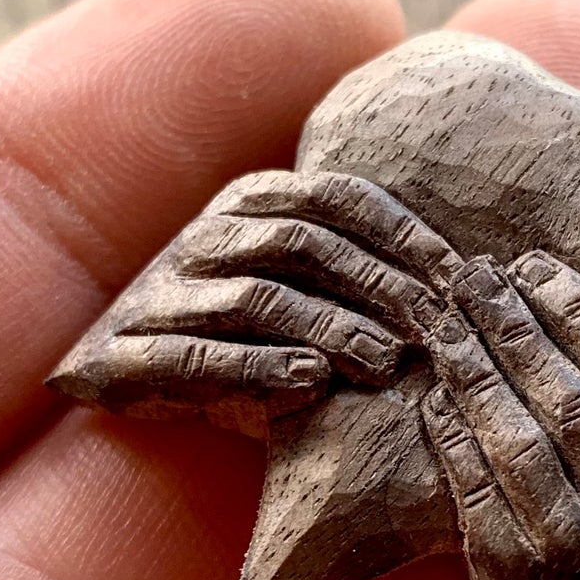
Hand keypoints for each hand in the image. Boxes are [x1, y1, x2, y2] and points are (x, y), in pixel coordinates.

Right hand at [49, 168, 458, 437]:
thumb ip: (356, 278)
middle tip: (434, 327)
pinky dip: (260, 366)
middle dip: (379, 285)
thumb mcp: (297, 288)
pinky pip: (200, 355)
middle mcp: (207, 236)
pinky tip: (311, 382)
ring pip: (259, 297)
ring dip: (330, 328)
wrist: (119, 365)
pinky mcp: (129, 352)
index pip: (339, 198)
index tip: (459, 276)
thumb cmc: (237, 328)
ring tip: (384, 364)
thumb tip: (460, 290)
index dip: (404, 233)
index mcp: (251, 202)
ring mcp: (164, 292)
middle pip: (305, 243)